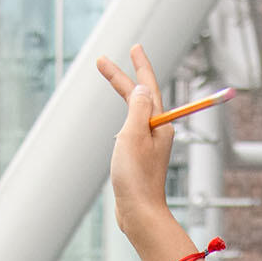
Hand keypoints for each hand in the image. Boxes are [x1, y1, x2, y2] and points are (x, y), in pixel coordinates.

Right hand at [95, 44, 182, 245]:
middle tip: (103, 61)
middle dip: (122, 78)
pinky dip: (124, 119)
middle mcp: (157, 132)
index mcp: (159, 123)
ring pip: (135, 112)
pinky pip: (132, 131)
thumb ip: (137, 109)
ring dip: (124, 95)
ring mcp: (149, 146)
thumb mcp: (132, 136)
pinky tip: (118, 127)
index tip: (134, 47)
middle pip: (139, 97)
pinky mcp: (140, 159)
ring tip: (112, 78)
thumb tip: (140, 89)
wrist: (139, 213)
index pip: (148, 86)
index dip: (139, 66)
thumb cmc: (136, 178)